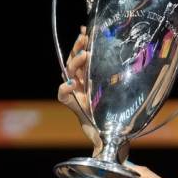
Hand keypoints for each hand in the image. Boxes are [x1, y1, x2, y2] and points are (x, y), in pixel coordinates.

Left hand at [57, 26, 101, 148]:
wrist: (114, 139)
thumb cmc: (106, 139)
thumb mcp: (101, 139)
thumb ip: (99, 143)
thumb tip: (96, 144)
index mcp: (78, 106)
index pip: (64, 95)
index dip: (64, 89)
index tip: (71, 86)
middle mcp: (80, 93)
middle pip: (70, 73)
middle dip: (74, 60)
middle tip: (84, 50)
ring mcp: (87, 84)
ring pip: (77, 64)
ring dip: (79, 49)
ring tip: (84, 35)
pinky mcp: (98, 79)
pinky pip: (90, 61)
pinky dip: (88, 47)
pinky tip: (90, 33)